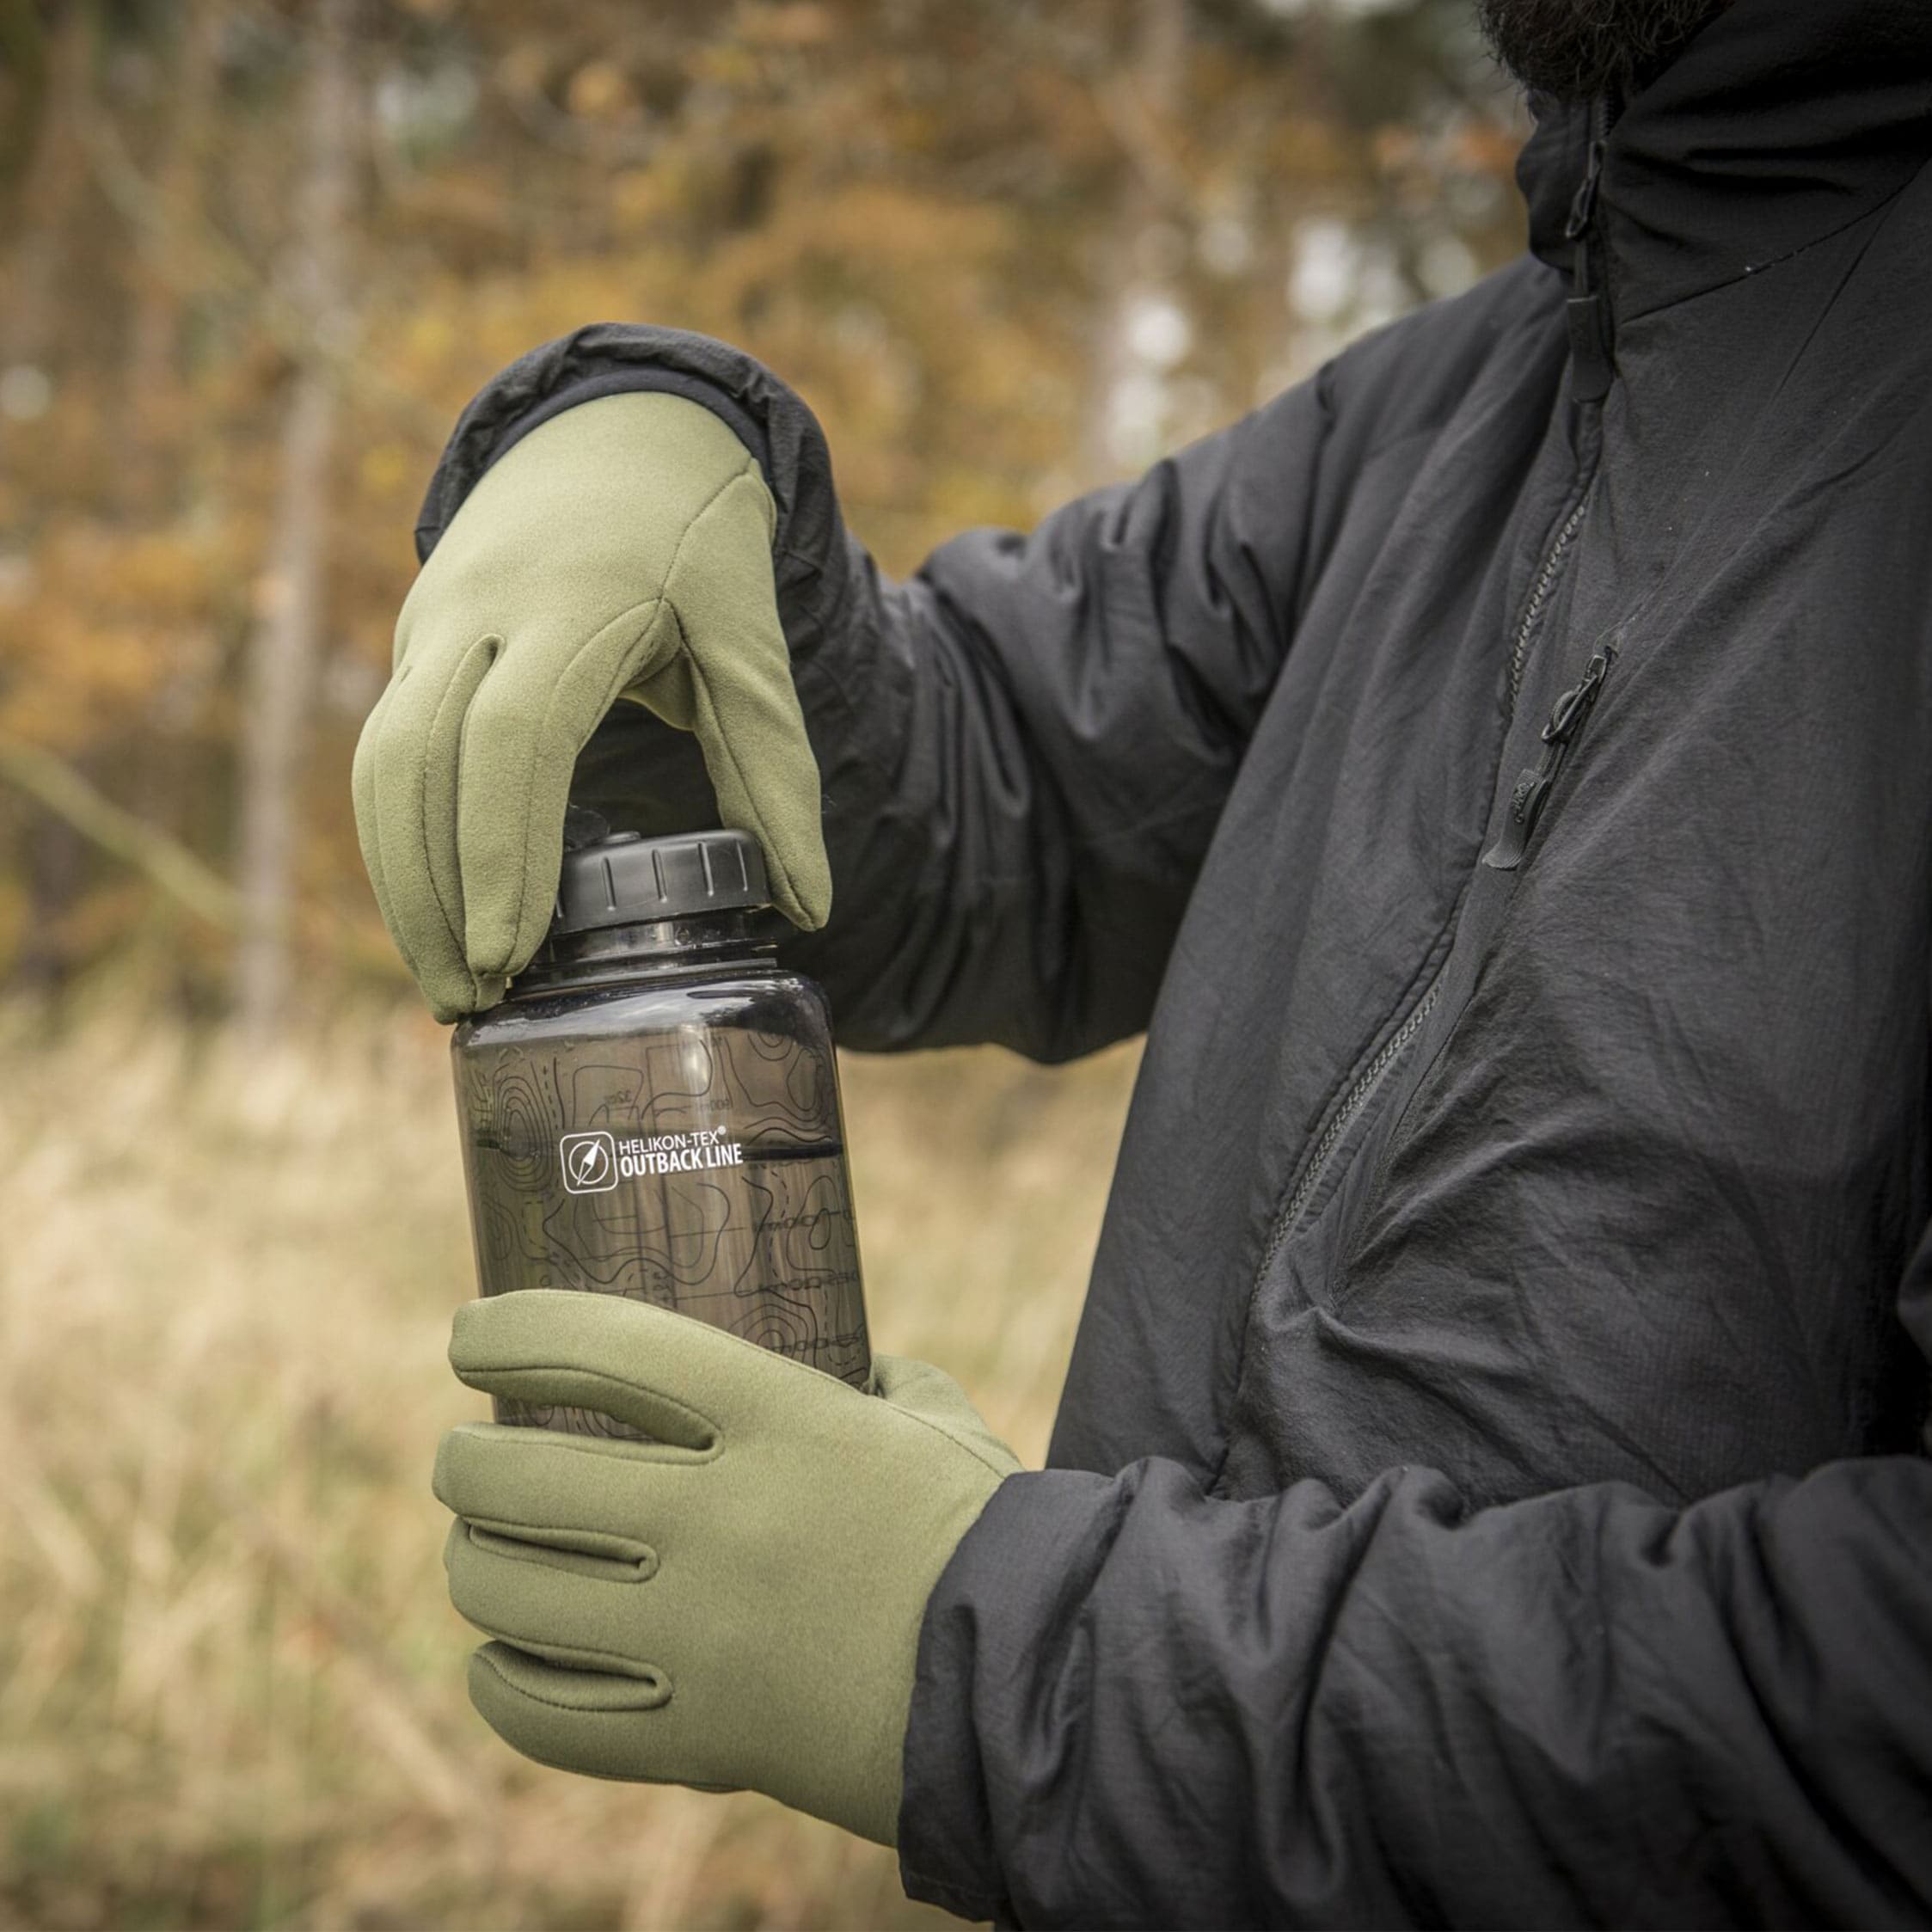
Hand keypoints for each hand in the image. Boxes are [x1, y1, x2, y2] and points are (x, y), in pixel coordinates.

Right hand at [352, 392, 830, 1020]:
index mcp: (572, 601)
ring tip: (453, 993)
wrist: (614, 434)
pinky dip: (397, 845)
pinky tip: (433, 922)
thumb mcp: (749, 632)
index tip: (517, 949)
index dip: (507, 846)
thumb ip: (774, 762)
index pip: (516, 732)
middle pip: (422, 760)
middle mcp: (479, 611)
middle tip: (479, 1004)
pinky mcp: (414, 646)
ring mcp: (431, 625)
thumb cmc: (695, 542)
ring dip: (403, 885)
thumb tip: (811, 907)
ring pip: (383, 765)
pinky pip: (383, 754)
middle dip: (439, 892)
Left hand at [433, 1291, 1020, 1843]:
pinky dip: (498, 1682)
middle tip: (463, 1456)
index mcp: (781, 1418)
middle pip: (519, 1478)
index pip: (600, 1345)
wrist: (1036, 1687)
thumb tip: (863, 1364)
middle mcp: (722, 1518)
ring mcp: (701, 1636)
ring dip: (470, 1563)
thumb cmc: (988, 1534)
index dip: (511, 1330)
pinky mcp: (700, 1741)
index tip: (468, 1333)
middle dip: (463, 1461)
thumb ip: (889, 1382)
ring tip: (477, 1550)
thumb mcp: (938, 1428)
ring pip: (508, 1593)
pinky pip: (543, 1716)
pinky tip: (498, 1657)